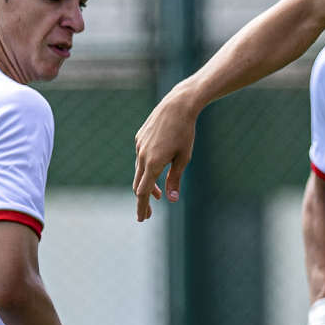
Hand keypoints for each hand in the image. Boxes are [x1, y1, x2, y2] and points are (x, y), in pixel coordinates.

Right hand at [132, 89, 198, 221]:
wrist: (177, 106)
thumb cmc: (185, 133)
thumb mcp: (184, 158)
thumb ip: (175, 179)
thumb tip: (170, 199)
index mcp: (153, 163)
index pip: (143, 192)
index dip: (142, 207)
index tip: (142, 219)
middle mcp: (142, 155)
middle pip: (138, 185)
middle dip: (143, 200)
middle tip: (149, 214)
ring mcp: (139, 146)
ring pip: (139, 171)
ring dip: (147, 184)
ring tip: (158, 193)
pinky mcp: (139, 138)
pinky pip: (140, 158)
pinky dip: (146, 169)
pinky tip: (157, 167)